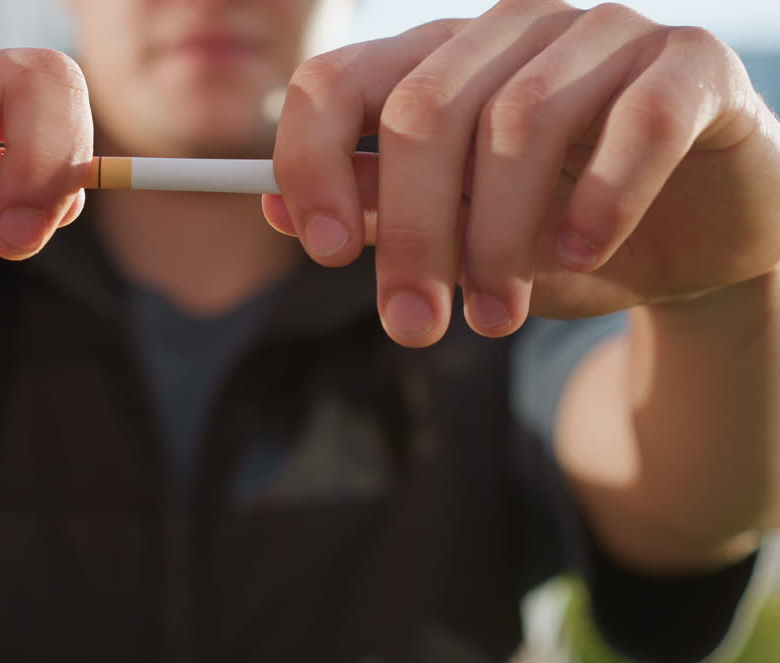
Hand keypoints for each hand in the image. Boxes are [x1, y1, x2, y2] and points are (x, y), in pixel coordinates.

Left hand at [265, 0, 779, 346]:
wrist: (694, 243)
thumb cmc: (557, 237)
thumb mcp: (455, 239)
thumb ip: (379, 214)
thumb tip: (272, 207)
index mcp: (436, 63)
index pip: (336, 82)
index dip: (314, 163)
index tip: (327, 251)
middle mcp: (510, 33)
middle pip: (423, 111)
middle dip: (412, 234)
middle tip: (414, 326)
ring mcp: (602, 36)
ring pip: (520, 118)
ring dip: (500, 237)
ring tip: (497, 317)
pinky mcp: (692, 65)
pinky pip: (638, 122)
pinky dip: (601, 199)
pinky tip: (581, 253)